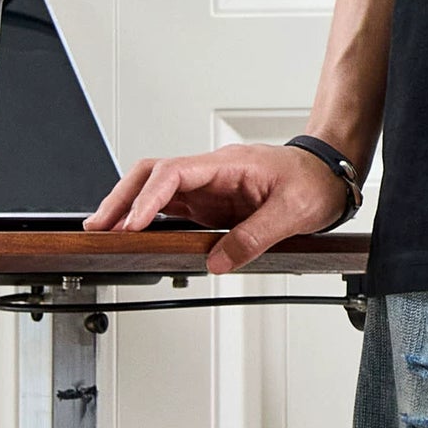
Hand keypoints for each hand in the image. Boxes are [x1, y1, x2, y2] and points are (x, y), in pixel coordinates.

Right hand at [85, 140, 356, 275]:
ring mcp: (208, 187)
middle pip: (151, 175)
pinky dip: (149, 219)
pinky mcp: (211, 204)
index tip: (132, 223)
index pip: (174, 174)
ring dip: (129, 209)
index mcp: (227, 165)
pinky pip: (172, 207)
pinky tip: (135, 235)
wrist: (329, 174)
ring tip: (106, 233)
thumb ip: (253, 237)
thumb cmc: (314, 182)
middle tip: (99, 227)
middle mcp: (211, 173)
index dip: (149, 198)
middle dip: (121, 198)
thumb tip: (218, 262)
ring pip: (156, 190)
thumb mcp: (292, 213)